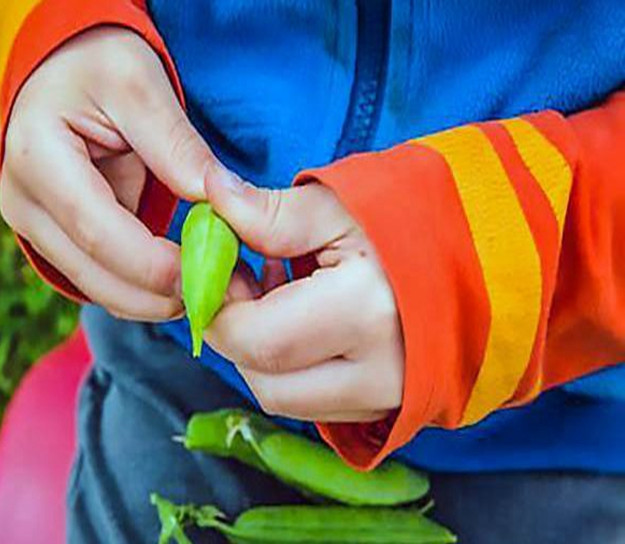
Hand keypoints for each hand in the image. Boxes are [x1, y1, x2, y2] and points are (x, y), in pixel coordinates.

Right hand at [0, 27, 218, 320]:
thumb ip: (176, 144)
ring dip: (155, 300)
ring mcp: (34, 226)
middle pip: (94, 274)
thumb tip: (219, 200)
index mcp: (36, 157)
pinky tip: (187, 281)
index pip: (96, 230)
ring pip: (98, 287)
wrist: (62, 70)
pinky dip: (144, 289)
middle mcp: (23, 202)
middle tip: (223, 294)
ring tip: (214, 290)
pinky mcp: (55, 239)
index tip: (210, 272)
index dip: (153, 263)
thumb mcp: (140, 84)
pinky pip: (103, 278)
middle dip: (160, 294)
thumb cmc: (97, 65)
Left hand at [204, 167, 404, 421]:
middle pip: (266, 383)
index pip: (254, 340)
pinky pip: (322, 404)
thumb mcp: (344, 203)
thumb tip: (211, 198)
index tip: (216, 270)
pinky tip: (310, 319)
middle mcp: (380, 371)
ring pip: (291, 401)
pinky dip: (299, 368)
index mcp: (365, 311)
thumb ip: (271, 213)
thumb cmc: (426, 214)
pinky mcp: (399, 406)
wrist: (504, 250)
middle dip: (237, 335)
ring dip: (266, 355)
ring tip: (281, 294)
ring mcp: (394, 397)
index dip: (219, 309)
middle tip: (244, 280)